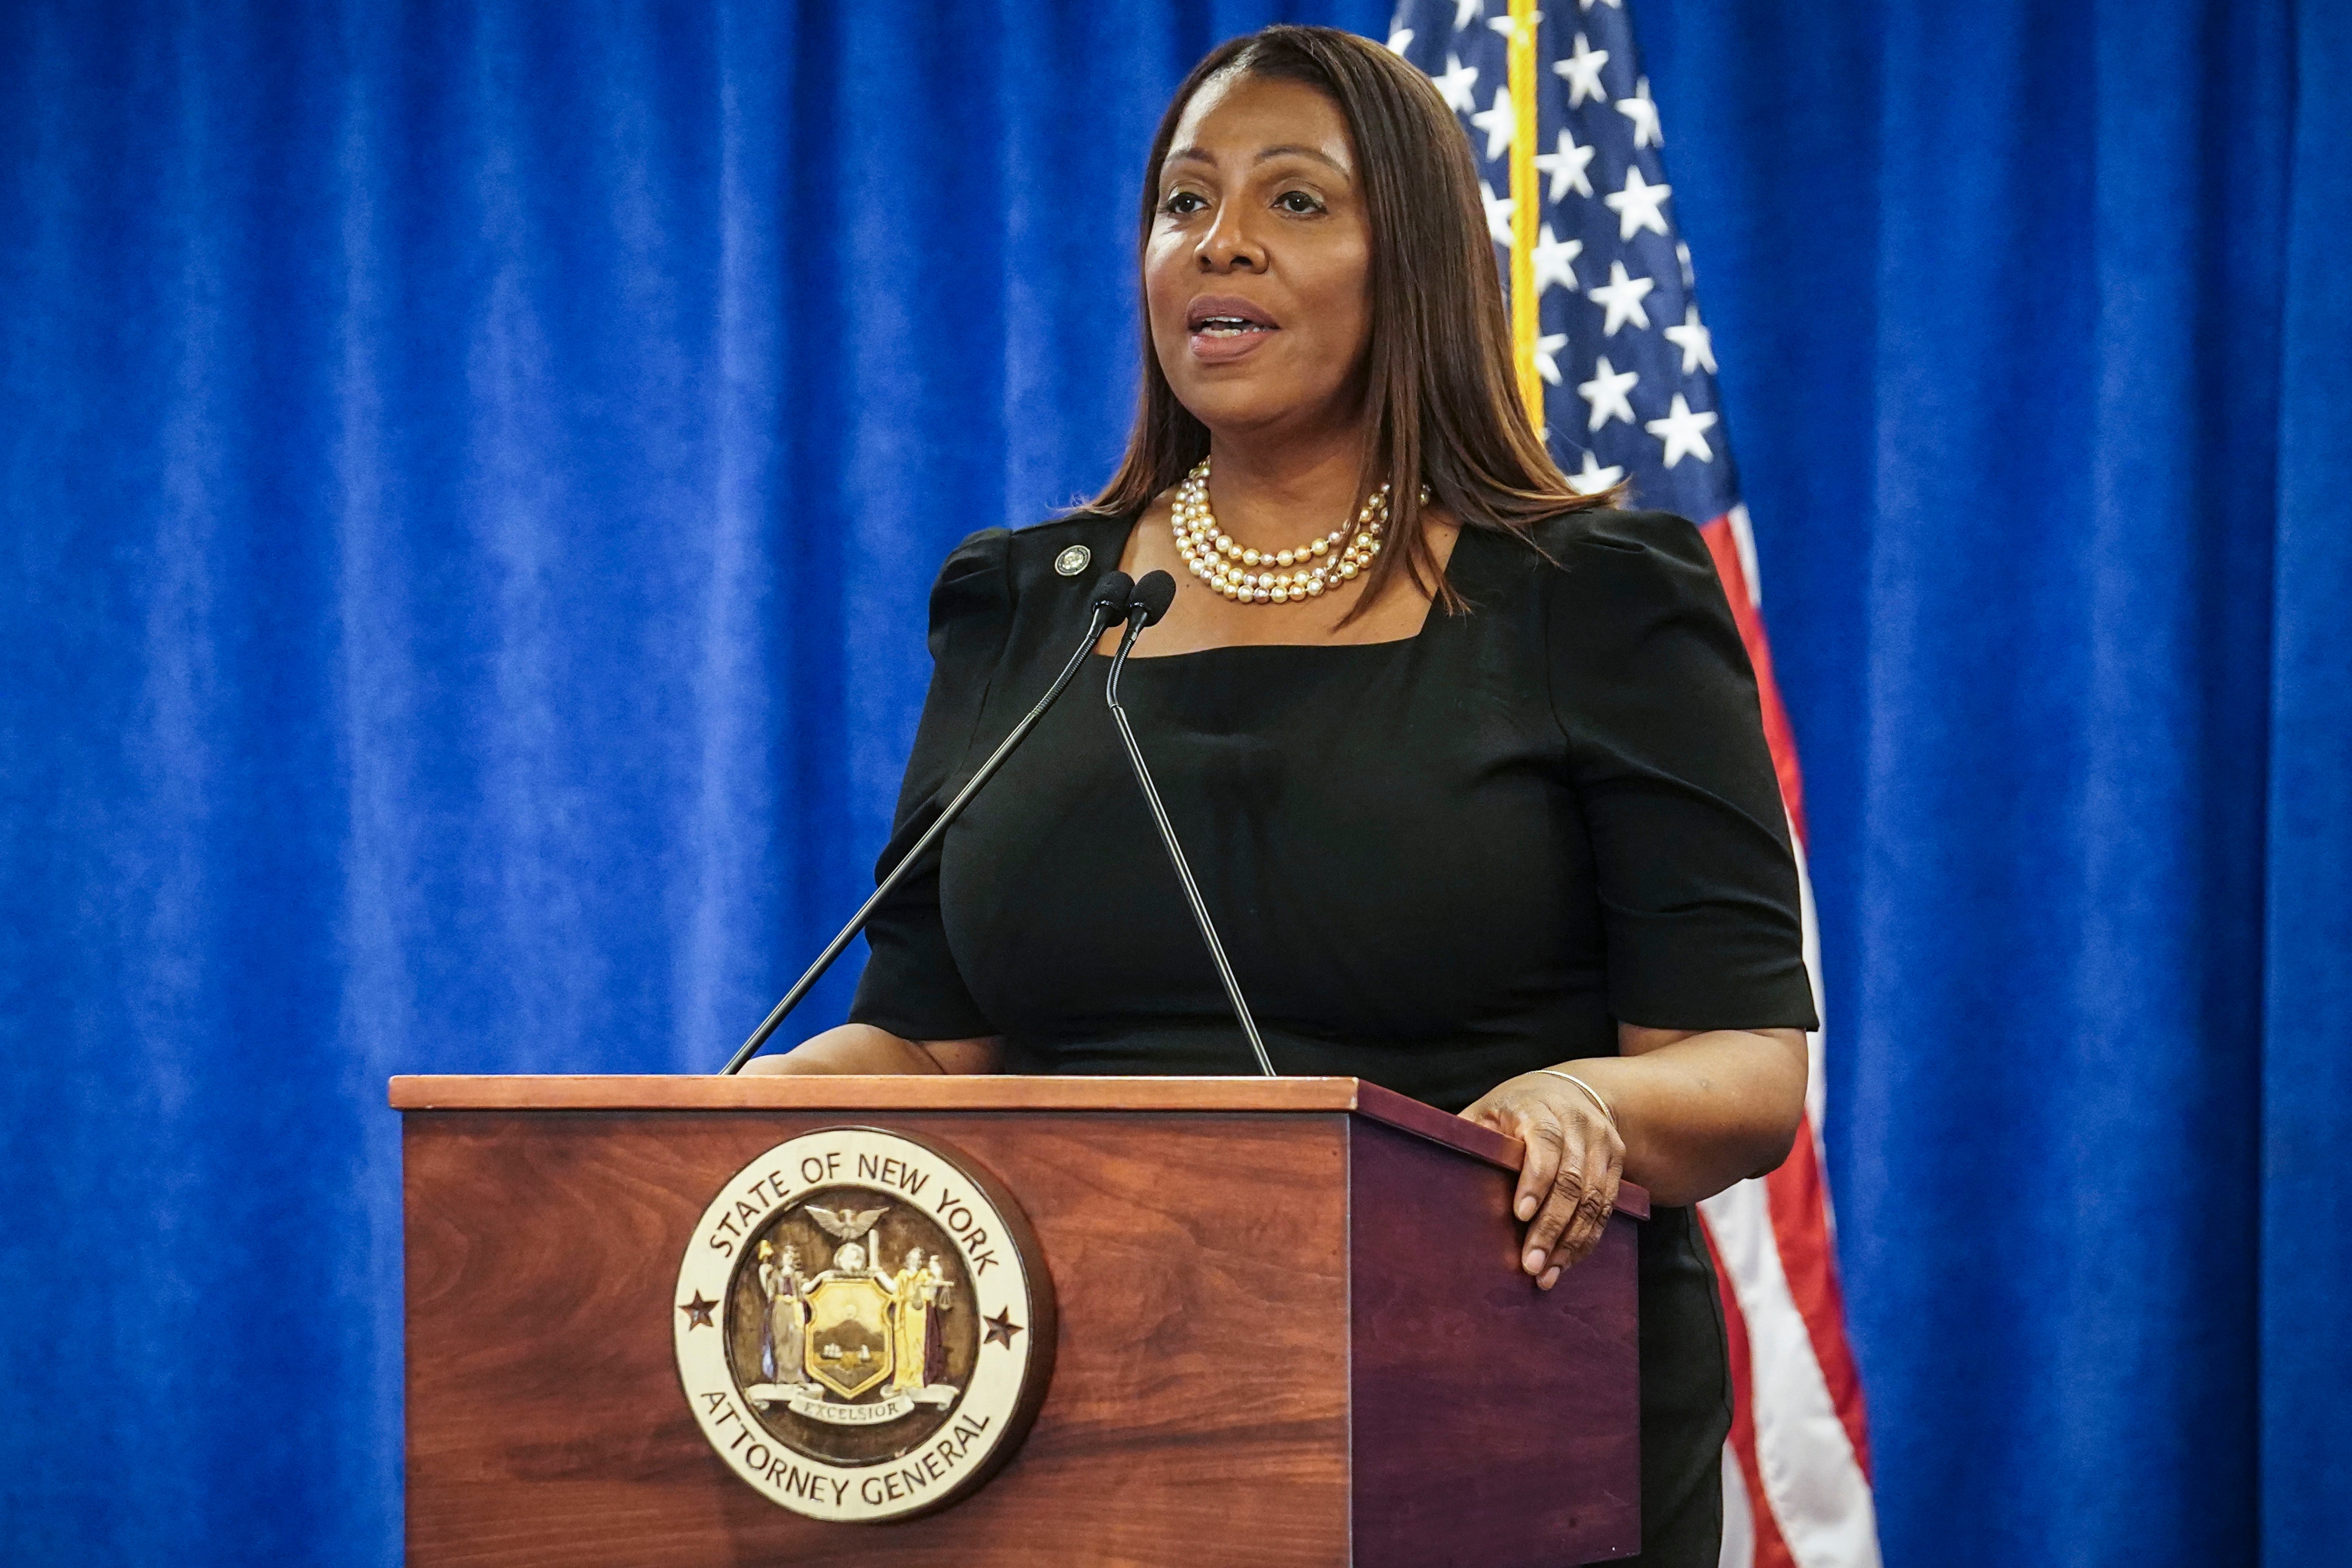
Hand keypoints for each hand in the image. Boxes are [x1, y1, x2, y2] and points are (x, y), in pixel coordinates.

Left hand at [1460, 1069, 1624, 1289]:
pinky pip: (1606, 1205)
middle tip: (1531, 1265)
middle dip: (1552, 1227)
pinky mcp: (1617, 1160)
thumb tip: (1430, 1174)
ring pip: (1594, 1198)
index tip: (1519, 1215)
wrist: (1572, 1091)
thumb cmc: (1514, 1108)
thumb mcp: (1486, 1112)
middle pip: (1571, 1180)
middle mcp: (1576, 1122)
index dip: (1535, 1181)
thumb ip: (1468, 1137)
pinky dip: (1588, 1237)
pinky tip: (1568, 1261)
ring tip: (1548, 1275)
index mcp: (1538, 1108)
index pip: (1543, 1144)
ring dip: (1572, 1241)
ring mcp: (1601, 1141)